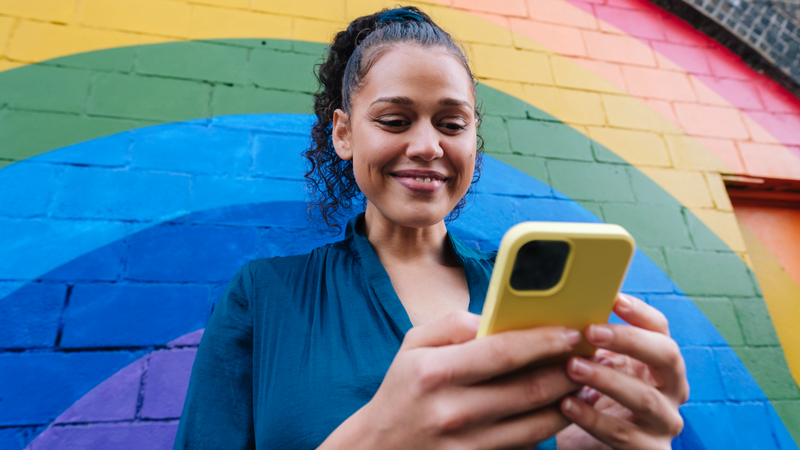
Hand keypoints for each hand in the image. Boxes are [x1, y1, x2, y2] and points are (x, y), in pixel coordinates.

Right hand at [320, 310, 581, 449]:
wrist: (378, 447)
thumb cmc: (401, 389)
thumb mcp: (413, 345)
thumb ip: (455, 323)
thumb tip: (499, 318)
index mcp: (435, 371)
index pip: (503, 352)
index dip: (544, 340)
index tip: (571, 331)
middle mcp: (452, 410)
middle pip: (529, 389)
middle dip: (567, 369)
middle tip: (589, 355)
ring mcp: (467, 444)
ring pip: (537, 423)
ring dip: (568, 400)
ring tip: (586, 380)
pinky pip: (526, 445)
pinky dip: (551, 426)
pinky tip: (564, 408)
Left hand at [556, 294, 688, 449]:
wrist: (590, 449)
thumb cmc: (592, 399)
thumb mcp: (595, 366)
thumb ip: (589, 343)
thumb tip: (559, 308)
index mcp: (659, 362)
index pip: (661, 328)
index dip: (640, 312)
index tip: (614, 298)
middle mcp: (671, 389)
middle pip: (667, 355)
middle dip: (629, 340)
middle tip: (590, 331)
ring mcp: (664, 422)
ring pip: (644, 397)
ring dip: (606, 379)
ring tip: (572, 367)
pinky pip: (623, 435)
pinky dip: (593, 419)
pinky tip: (566, 405)